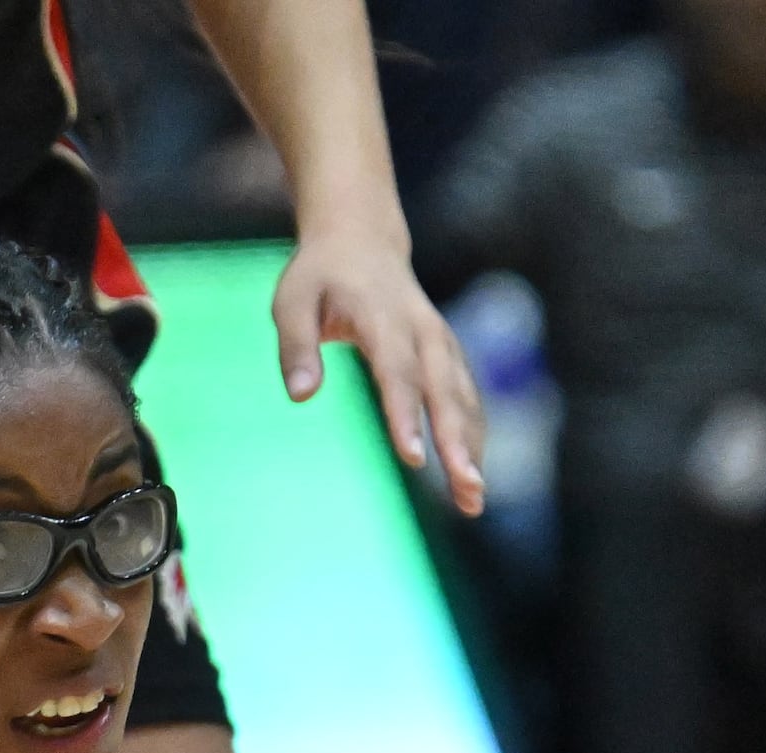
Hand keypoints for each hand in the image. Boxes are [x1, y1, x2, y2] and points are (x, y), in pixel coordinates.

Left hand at [270, 232, 488, 515]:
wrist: (361, 240)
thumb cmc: (319, 276)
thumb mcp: (292, 302)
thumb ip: (296, 347)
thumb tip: (302, 396)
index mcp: (384, 317)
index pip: (397, 371)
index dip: (406, 414)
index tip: (414, 457)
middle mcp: (422, 330)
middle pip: (444, 391)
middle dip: (457, 443)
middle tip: (467, 489)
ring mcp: (440, 342)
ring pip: (462, 398)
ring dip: (472, 448)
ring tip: (473, 500)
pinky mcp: (446, 355)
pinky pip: (465, 398)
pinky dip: (471, 435)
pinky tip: (471, 476)